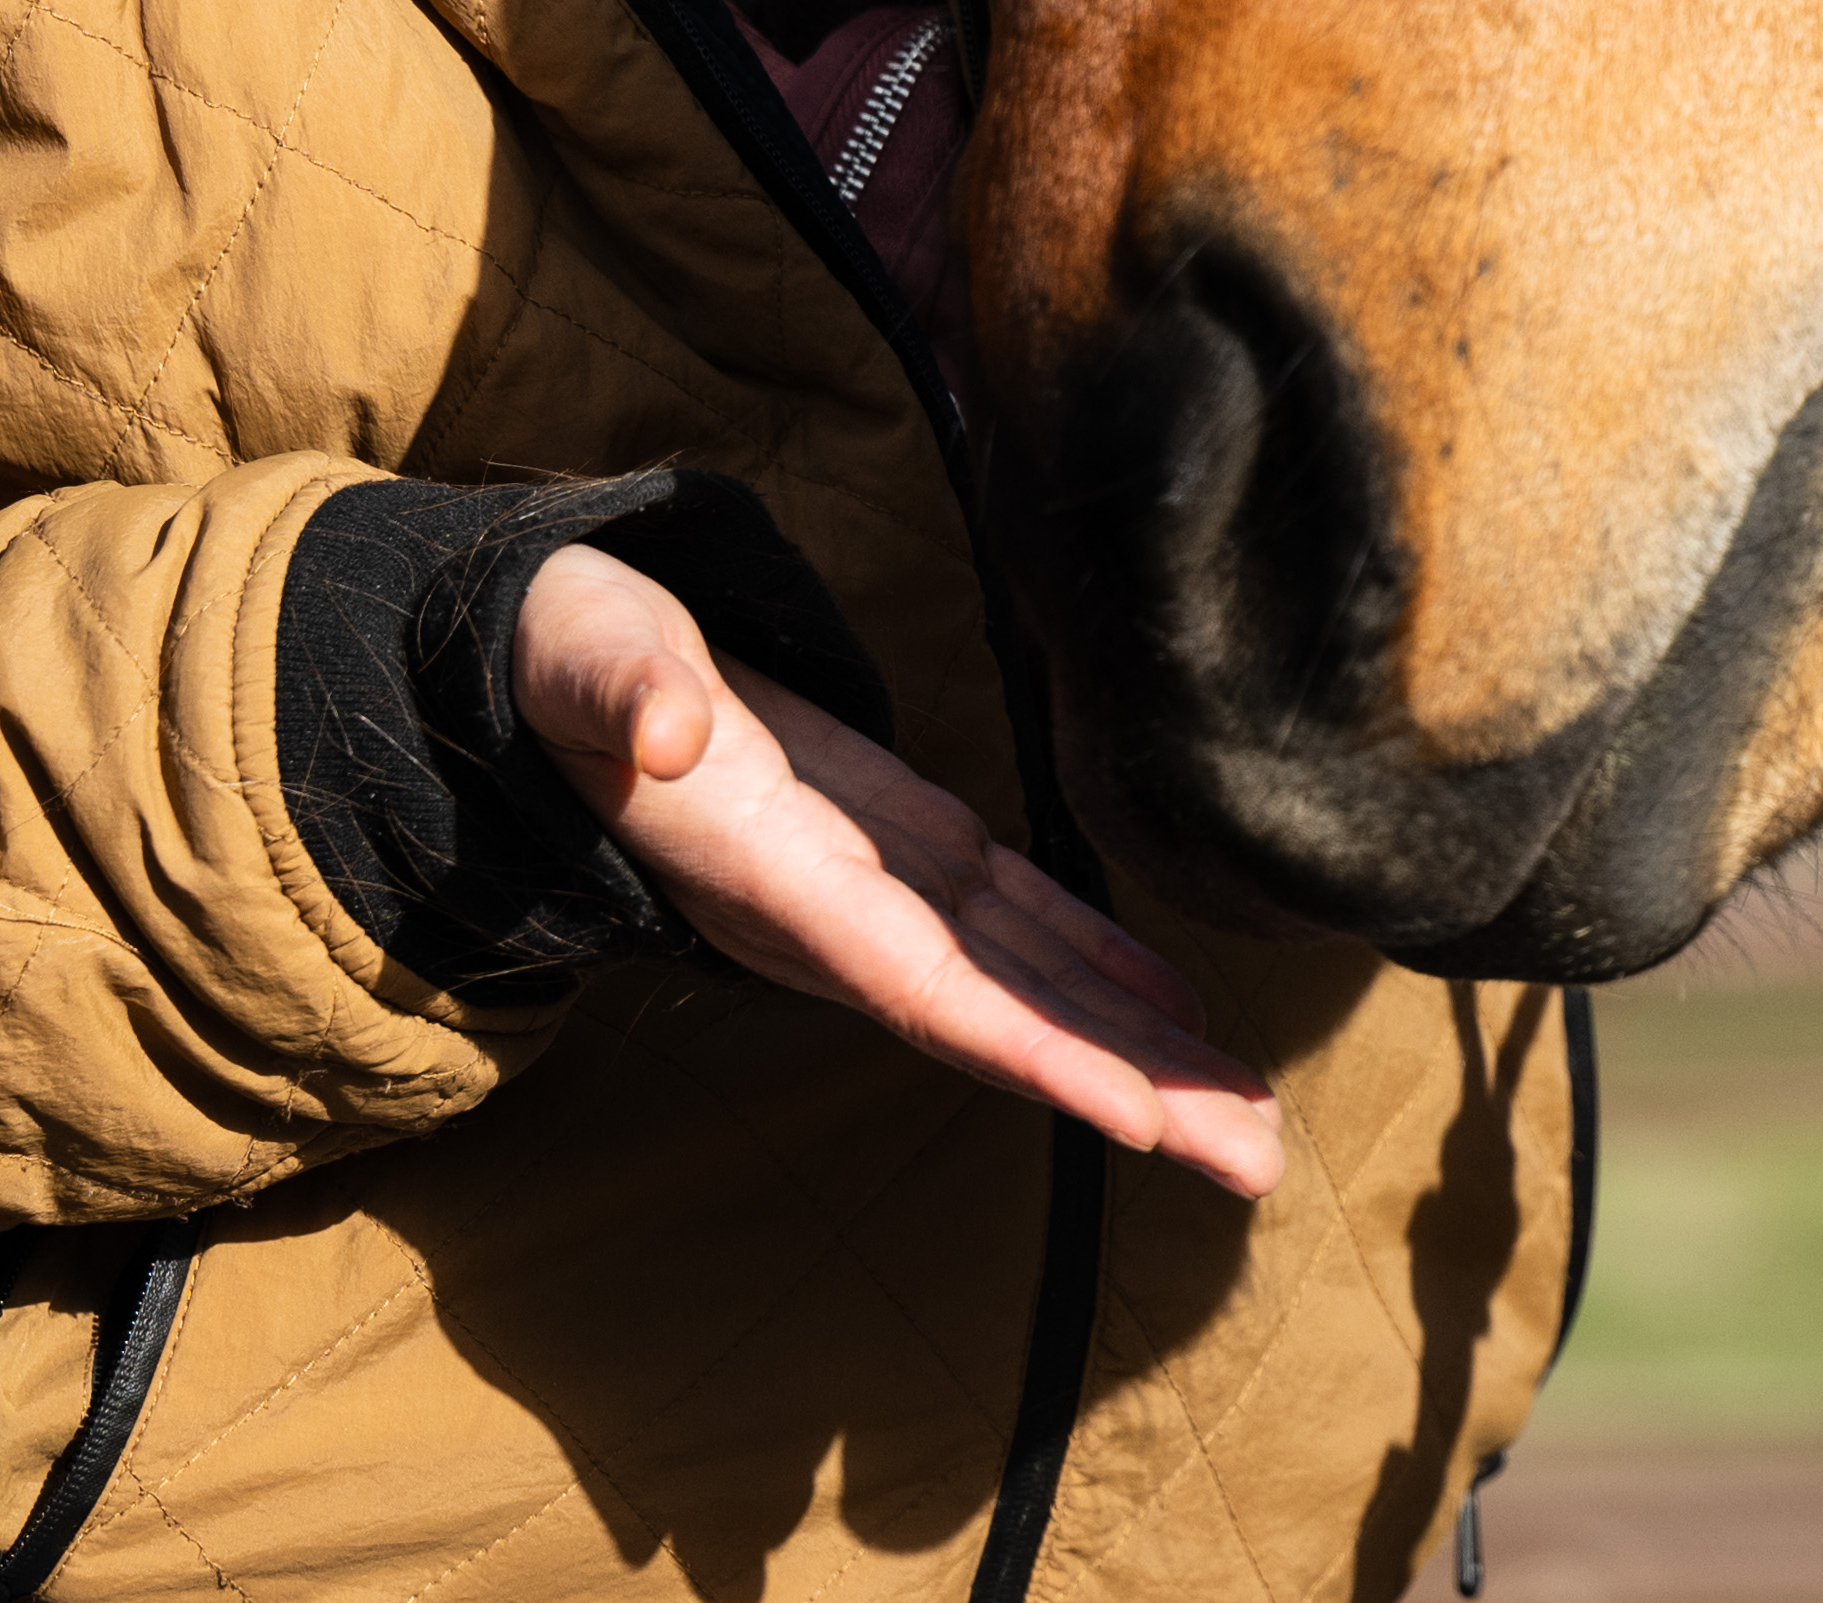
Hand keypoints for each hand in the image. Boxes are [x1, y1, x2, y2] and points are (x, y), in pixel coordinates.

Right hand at [512, 546, 1287, 1197]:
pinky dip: (1106, 969)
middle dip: (1133, 1096)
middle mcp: (843, 917)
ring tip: (1254, 1121)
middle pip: (1008, 1024)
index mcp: (780, 880)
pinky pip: (1024, 926)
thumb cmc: (573, 657)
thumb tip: (662, 726)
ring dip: (1145, 1055)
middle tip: (1257, 1164)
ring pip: (1034, 988)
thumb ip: (623, 691)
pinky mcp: (910, 844)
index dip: (1034, 1052)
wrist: (565, 664)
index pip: (925, 989)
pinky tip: (1180, 1014)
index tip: (1139, 1120)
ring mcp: (884, 889)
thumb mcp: (587, 656)